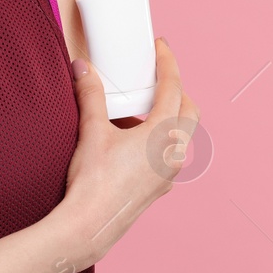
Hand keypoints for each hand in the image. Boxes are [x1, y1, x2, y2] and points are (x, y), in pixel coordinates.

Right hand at [55, 37, 200, 268]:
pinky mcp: (158, 188)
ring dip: (166, 117)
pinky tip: (131, 143)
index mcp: (163, 134)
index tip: (161, 47)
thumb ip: (90, 95)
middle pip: (189, 111)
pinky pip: (167, 156)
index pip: (174, 87)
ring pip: (180, 136)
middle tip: (156, 79)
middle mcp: (173, 153)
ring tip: (138, 111)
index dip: (168, 62)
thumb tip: (83, 68)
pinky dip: (157, 141)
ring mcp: (169, 174)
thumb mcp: (91, 130)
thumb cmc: (93, 181)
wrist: (89, 226)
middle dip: (177, 90)